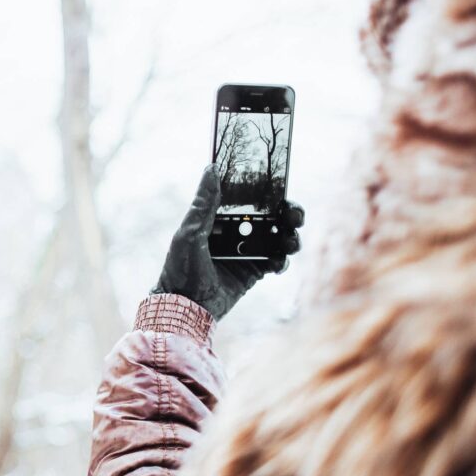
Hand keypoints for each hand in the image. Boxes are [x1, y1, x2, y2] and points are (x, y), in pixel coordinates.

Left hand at [152, 165, 302, 320]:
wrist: (185, 308)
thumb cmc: (180, 268)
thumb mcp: (190, 231)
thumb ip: (204, 202)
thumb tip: (212, 167)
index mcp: (220, 219)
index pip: (250, 199)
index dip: (268, 192)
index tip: (281, 187)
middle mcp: (236, 233)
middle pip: (271, 217)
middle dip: (289, 214)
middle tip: (294, 215)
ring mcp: (246, 253)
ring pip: (278, 238)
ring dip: (290, 236)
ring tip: (290, 240)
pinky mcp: (253, 273)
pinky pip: (276, 263)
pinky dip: (282, 261)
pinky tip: (277, 262)